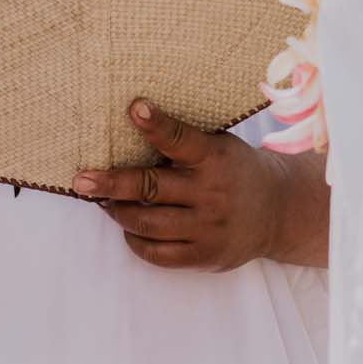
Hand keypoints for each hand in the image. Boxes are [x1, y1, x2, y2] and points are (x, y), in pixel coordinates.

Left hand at [74, 99, 291, 272]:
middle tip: (83, 180)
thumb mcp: (219, 146)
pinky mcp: (205, 256)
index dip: (156, 125)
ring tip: (105, 202)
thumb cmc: (234, 170)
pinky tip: (129, 228)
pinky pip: (157, 253)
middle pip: (151, 187)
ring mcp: (208, 227)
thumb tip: (127, 132)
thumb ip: (185, 144)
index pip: (180, 139)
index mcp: (215, 157)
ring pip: (147, 222)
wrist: (279, 211)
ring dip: (119, 212)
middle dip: (111, 183)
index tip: (135, 108)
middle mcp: (212, 192)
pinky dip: (135, 240)